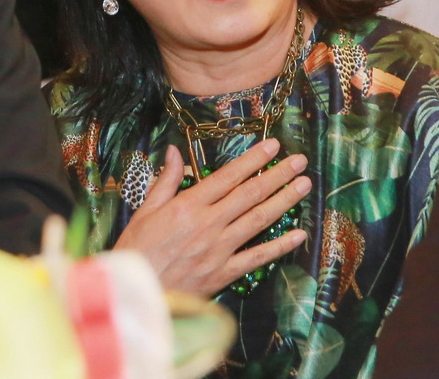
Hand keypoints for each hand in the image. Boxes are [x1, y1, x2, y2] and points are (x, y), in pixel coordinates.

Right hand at [113, 140, 311, 297]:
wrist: (135, 293)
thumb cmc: (136, 251)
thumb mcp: (145, 211)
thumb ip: (166, 181)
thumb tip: (174, 151)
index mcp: (189, 206)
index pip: (229, 176)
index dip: (253, 159)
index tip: (273, 145)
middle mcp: (209, 224)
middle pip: (250, 194)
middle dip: (278, 174)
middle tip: (300, 161)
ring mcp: (219, 250)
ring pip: (259, 220)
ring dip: (284, 200)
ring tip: (304, 185)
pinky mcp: (224, 273)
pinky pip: (257, 257)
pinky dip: (279, 246)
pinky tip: (299, 234)